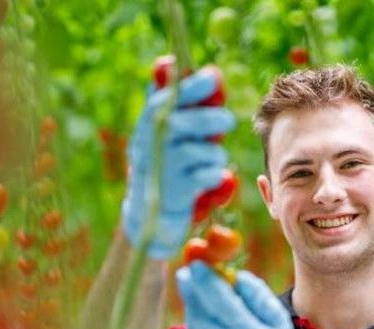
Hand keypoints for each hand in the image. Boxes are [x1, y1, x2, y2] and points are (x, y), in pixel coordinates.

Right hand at [122, 69, 235, 259]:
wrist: (149, 219)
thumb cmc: (161, 169)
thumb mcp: (157, 136)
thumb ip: (168, 105)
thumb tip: (169, 62)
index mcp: (145, 127)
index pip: (165, 100)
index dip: (191, 86)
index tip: (214, 76)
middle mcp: (150, 146)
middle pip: (182, 123)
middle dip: (210, 119)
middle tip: (228, 120)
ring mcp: (162, 170)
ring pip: (199, 150)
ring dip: (214, 153)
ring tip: (212, 160)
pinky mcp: (176, 193)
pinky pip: (206, 175)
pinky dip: (215, 174)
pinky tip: (213, 178)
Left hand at [175, 262, 312, 328]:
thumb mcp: (278, 320)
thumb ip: (258, 295)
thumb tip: (236, 275)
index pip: (220, 302)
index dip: (206, 280)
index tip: (198, 262)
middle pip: (199, 311)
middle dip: (193, 288)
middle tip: (190, 269)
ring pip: (195, 324)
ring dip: (194, 303)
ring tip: (201, 289)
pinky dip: (198, 322)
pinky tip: (207, 314)